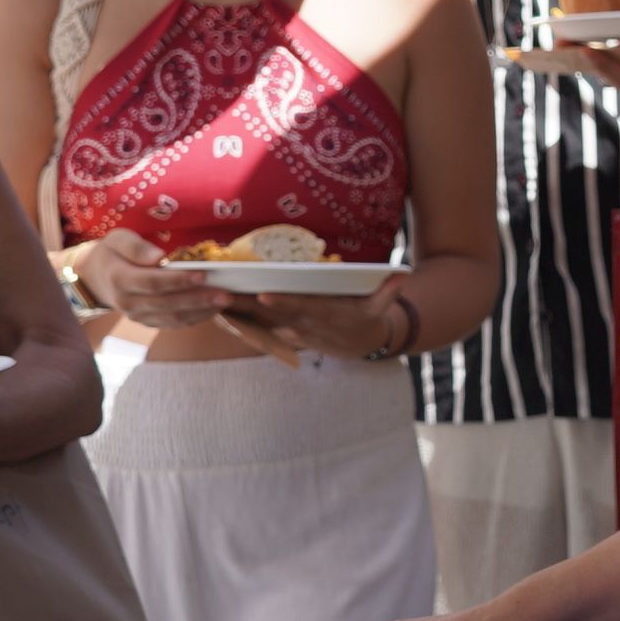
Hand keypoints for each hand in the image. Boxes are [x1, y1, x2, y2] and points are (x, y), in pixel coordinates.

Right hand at [69, 229, 231, 330]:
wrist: (96, 277)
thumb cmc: (112, 252)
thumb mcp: (118, 239)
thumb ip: (136, 247)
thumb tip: (159, 257)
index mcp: (120, 279)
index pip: (153, 283)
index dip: (179, 280)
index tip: (203, 274)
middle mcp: (128, 303)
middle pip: (168, 304)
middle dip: (199, 300)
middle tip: (226, 294)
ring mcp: (138, 316)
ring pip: (173, 318)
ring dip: (202, 312)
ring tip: (225, 302)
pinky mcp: (148, 322)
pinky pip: (174, 324)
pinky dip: (195, 318)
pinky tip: (213, 309)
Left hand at [219, 283, 414, 365]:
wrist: (361, 345)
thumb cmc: (368, 318)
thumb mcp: (380, 307)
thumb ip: (388, 291)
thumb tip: (403, 275)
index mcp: (327, 316)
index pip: (303, 308)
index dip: (284, 303)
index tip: (265, 296)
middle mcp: (307, 326)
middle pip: (274, 317)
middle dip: (250, 309)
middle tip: (226, 297)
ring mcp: (295, 332)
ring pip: (263, 324)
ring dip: (240, 315)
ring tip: (215, 302)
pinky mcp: (286, 333)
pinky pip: (261, 328)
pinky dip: (242, 322)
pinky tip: (220, 313)